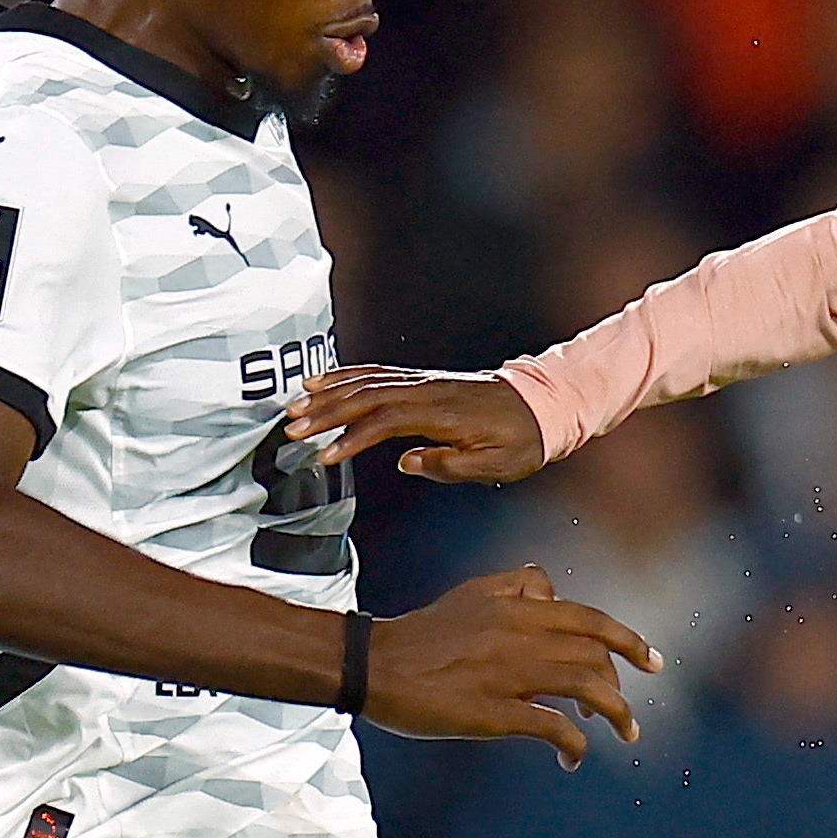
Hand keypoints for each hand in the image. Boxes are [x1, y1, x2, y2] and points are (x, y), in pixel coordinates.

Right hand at [286, 367, 547, 484]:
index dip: (353, 437)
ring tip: (296, 406)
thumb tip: (407, 462)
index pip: (387, 420)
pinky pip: (377, 372)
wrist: (542, 406)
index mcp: (444, 413)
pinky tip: (324, 381)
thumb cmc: (521, 440)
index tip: (326, 454)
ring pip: (367, 381)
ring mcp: (423, 380)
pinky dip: (347, 375)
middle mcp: (428, 390)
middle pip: (367, 396)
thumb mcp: (495, 464)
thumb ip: (449, 464)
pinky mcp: (422, 379)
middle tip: (293, 428)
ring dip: (329, 393)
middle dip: (327, 411)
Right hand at [360, 566, 659, 765]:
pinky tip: (571, 758)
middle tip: (625, 715)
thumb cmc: (421, 634)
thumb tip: (550, 586)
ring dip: (616, 714)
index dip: (628, 640)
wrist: (373, 663)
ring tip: (623, 735)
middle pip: (595, 655)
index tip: (652, 661)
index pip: (590, 618)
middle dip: (621, 685)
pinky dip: (575, 744)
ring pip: (587, 686)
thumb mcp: (472, 593)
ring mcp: (509, 673)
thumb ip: (514, 586)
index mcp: (517, 607)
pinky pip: (553, 726)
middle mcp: (520, 634)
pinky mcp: (493, 711)